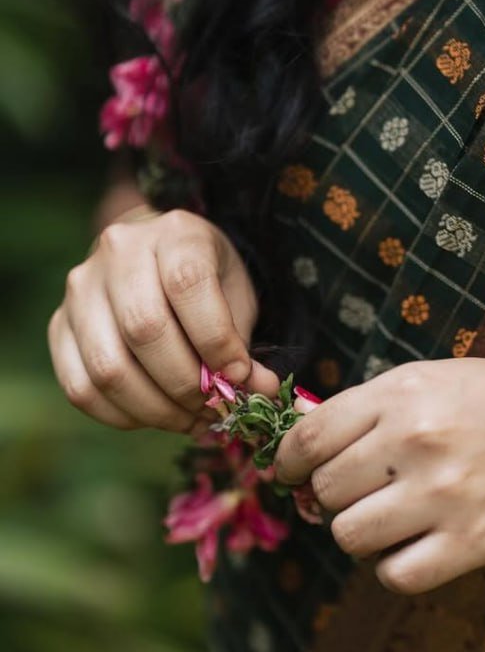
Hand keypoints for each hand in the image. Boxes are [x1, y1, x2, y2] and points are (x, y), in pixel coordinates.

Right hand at [47, 205, 279, 434]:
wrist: (157, 256)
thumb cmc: (205, 277)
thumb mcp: (236, 294)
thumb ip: (243, 342)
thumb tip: (259, 391)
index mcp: (174, 232)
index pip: (187, 283)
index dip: (215, 339)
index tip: (237, 375)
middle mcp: (118, 252)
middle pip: (144, 329)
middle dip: (185, 383)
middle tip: (213, 408)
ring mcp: (80, 289)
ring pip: (108, 366)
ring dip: (155, 408)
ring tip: (189, 418)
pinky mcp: (58, 325)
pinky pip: (80, 387)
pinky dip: (121, 415)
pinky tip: (154, 415)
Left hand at [273, 357, 484, 594]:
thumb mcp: (441, 380)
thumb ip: (377, 407)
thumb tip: (308, 449)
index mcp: (404, 392)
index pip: (310, 436)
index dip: (288, 462)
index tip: (292, 475)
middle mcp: (416, 439)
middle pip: (327, 490)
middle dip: (336, 498)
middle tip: (366, 495)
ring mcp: (443, 494)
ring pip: (350, 536)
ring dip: (364, 535)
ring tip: (395, 521)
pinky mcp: (471, 543)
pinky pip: (395, 575)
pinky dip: (398, 568)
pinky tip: (421, 547)